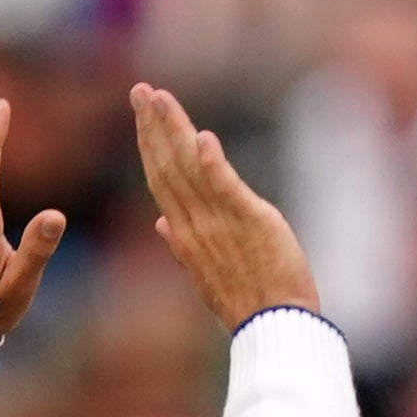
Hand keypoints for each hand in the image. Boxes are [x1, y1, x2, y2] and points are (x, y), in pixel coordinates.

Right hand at [129, 82, 320, 330]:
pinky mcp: (251, 221)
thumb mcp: (206, 273)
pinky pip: (226, 188)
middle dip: (153, 126)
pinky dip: (213, 163)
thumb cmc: (245, 301)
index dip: (149, 143)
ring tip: (161, 98)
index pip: (160, 179)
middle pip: (167, 166)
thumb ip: (181, 244)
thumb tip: (160, 223)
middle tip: (141, 90)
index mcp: (184, 233)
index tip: (141, 112)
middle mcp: (195, 224)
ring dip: (174, 130)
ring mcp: (220, 222)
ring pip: (189, 168)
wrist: (274, 326)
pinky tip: (202, 137)